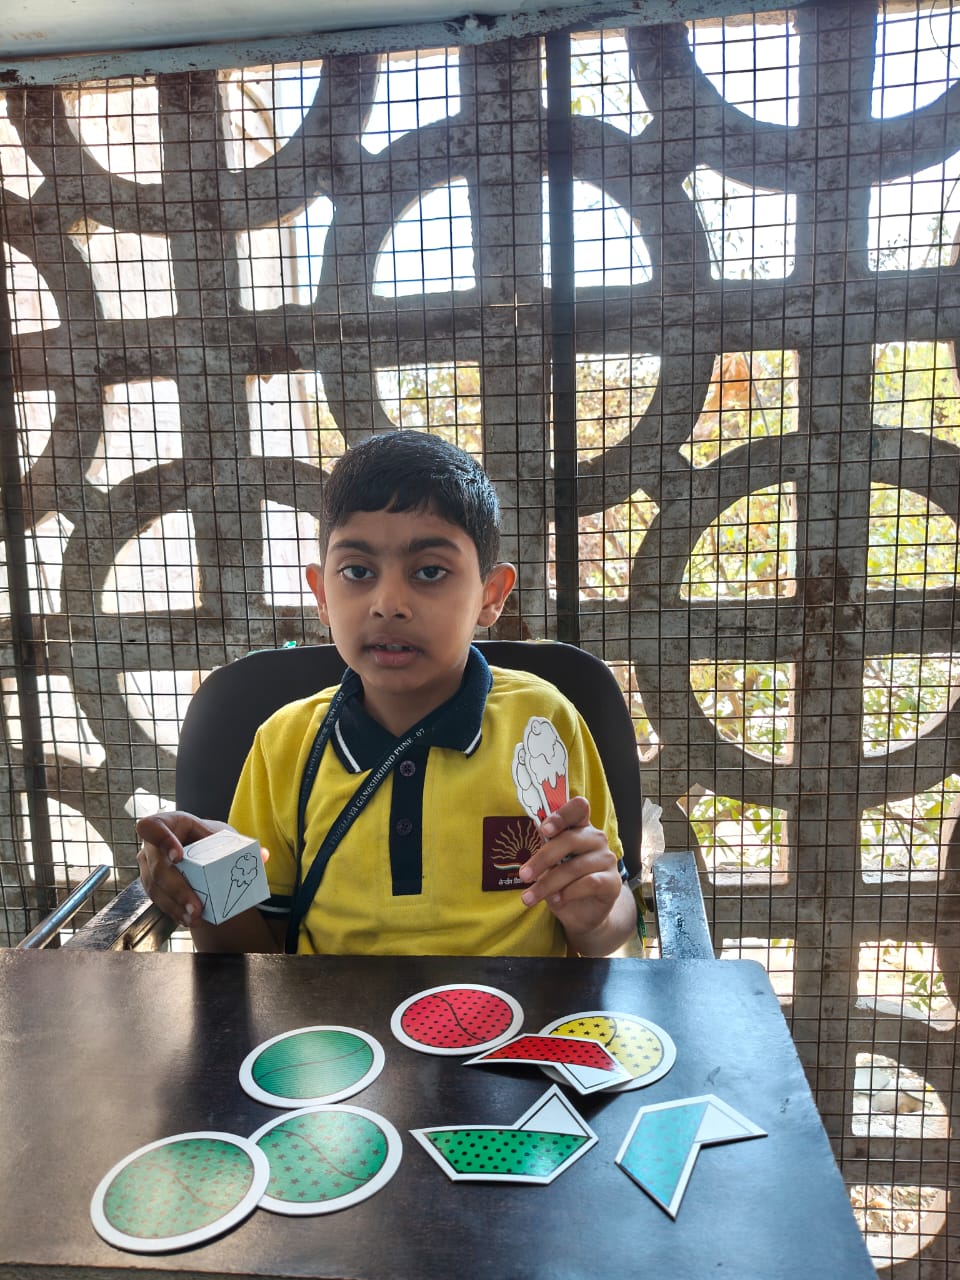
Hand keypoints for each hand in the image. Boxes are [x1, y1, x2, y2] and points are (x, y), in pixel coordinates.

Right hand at [136, 810, 231, 928]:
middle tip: (196, 906)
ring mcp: (149, 866)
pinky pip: (158, 900)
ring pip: (156, 888)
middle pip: (158, 867)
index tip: (179, 856)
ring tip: (195, 918)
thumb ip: (240, 844)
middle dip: (178, 889)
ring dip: (176, 906)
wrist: (199, 852)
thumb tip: (262, 856)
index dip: (162, 840)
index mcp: (169, 823)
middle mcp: (153, 845)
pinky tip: (188, 919)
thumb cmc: (207, 838)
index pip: (152, 827)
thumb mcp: (223, 836)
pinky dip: (174, 911)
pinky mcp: (152, 885)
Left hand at [517, 796, 627, 946]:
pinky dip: (568, 892)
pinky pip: (589, 883)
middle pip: (570, 840)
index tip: (544, 830)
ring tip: (530, 897)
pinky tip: (557, 899)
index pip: (579, 808)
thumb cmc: (563, 882)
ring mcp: (607, 859)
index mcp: (581, 827)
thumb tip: (535, 830)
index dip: (562, 815)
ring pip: (575, 866)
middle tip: (523, 875)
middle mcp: (596, 839)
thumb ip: (546, 847)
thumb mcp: (550, 864)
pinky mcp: (613, 882)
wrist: (584, 913)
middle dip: (542, 858)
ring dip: (548, 883)